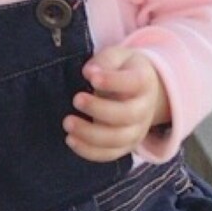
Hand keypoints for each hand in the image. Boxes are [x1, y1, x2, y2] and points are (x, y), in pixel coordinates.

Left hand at [63, 46, 170, 162]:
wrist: (141, 91)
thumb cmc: (123, 70)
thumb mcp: (117, 56)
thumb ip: (104, 61)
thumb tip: (89, 72)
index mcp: (144, 82)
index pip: (134, 83)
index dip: (113, 81)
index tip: (92, 78)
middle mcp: (144, 109)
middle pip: (127, 115)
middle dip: (99, 110)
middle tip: (76, 99)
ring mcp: (137, 130)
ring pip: (118, 139)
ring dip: (90, 134)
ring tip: (67, 123)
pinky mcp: (125, 145)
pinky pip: (109, 154)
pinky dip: (89, 151)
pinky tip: (70, 140)